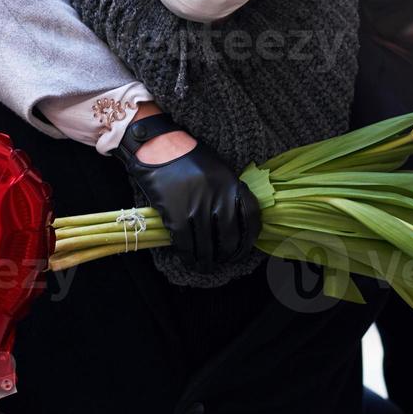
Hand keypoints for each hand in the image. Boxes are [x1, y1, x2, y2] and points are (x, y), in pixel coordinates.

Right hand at [114, 112, 260, 270]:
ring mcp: (197, 208)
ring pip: (208, 246)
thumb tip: (239, 219)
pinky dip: (189, 257)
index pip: (251, 219)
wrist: (161, 147)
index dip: (249, 240)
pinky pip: (186, 244)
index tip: (244, 248)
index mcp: (232, 185)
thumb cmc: (191, 157)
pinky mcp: (176, 215)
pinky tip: (190, 261)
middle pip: (230, 238)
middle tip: (225, 260)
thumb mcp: (220, 169)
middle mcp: (218, 198)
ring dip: (208, 261)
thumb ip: (231, 192)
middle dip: (229, 255)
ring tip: (207, 266)